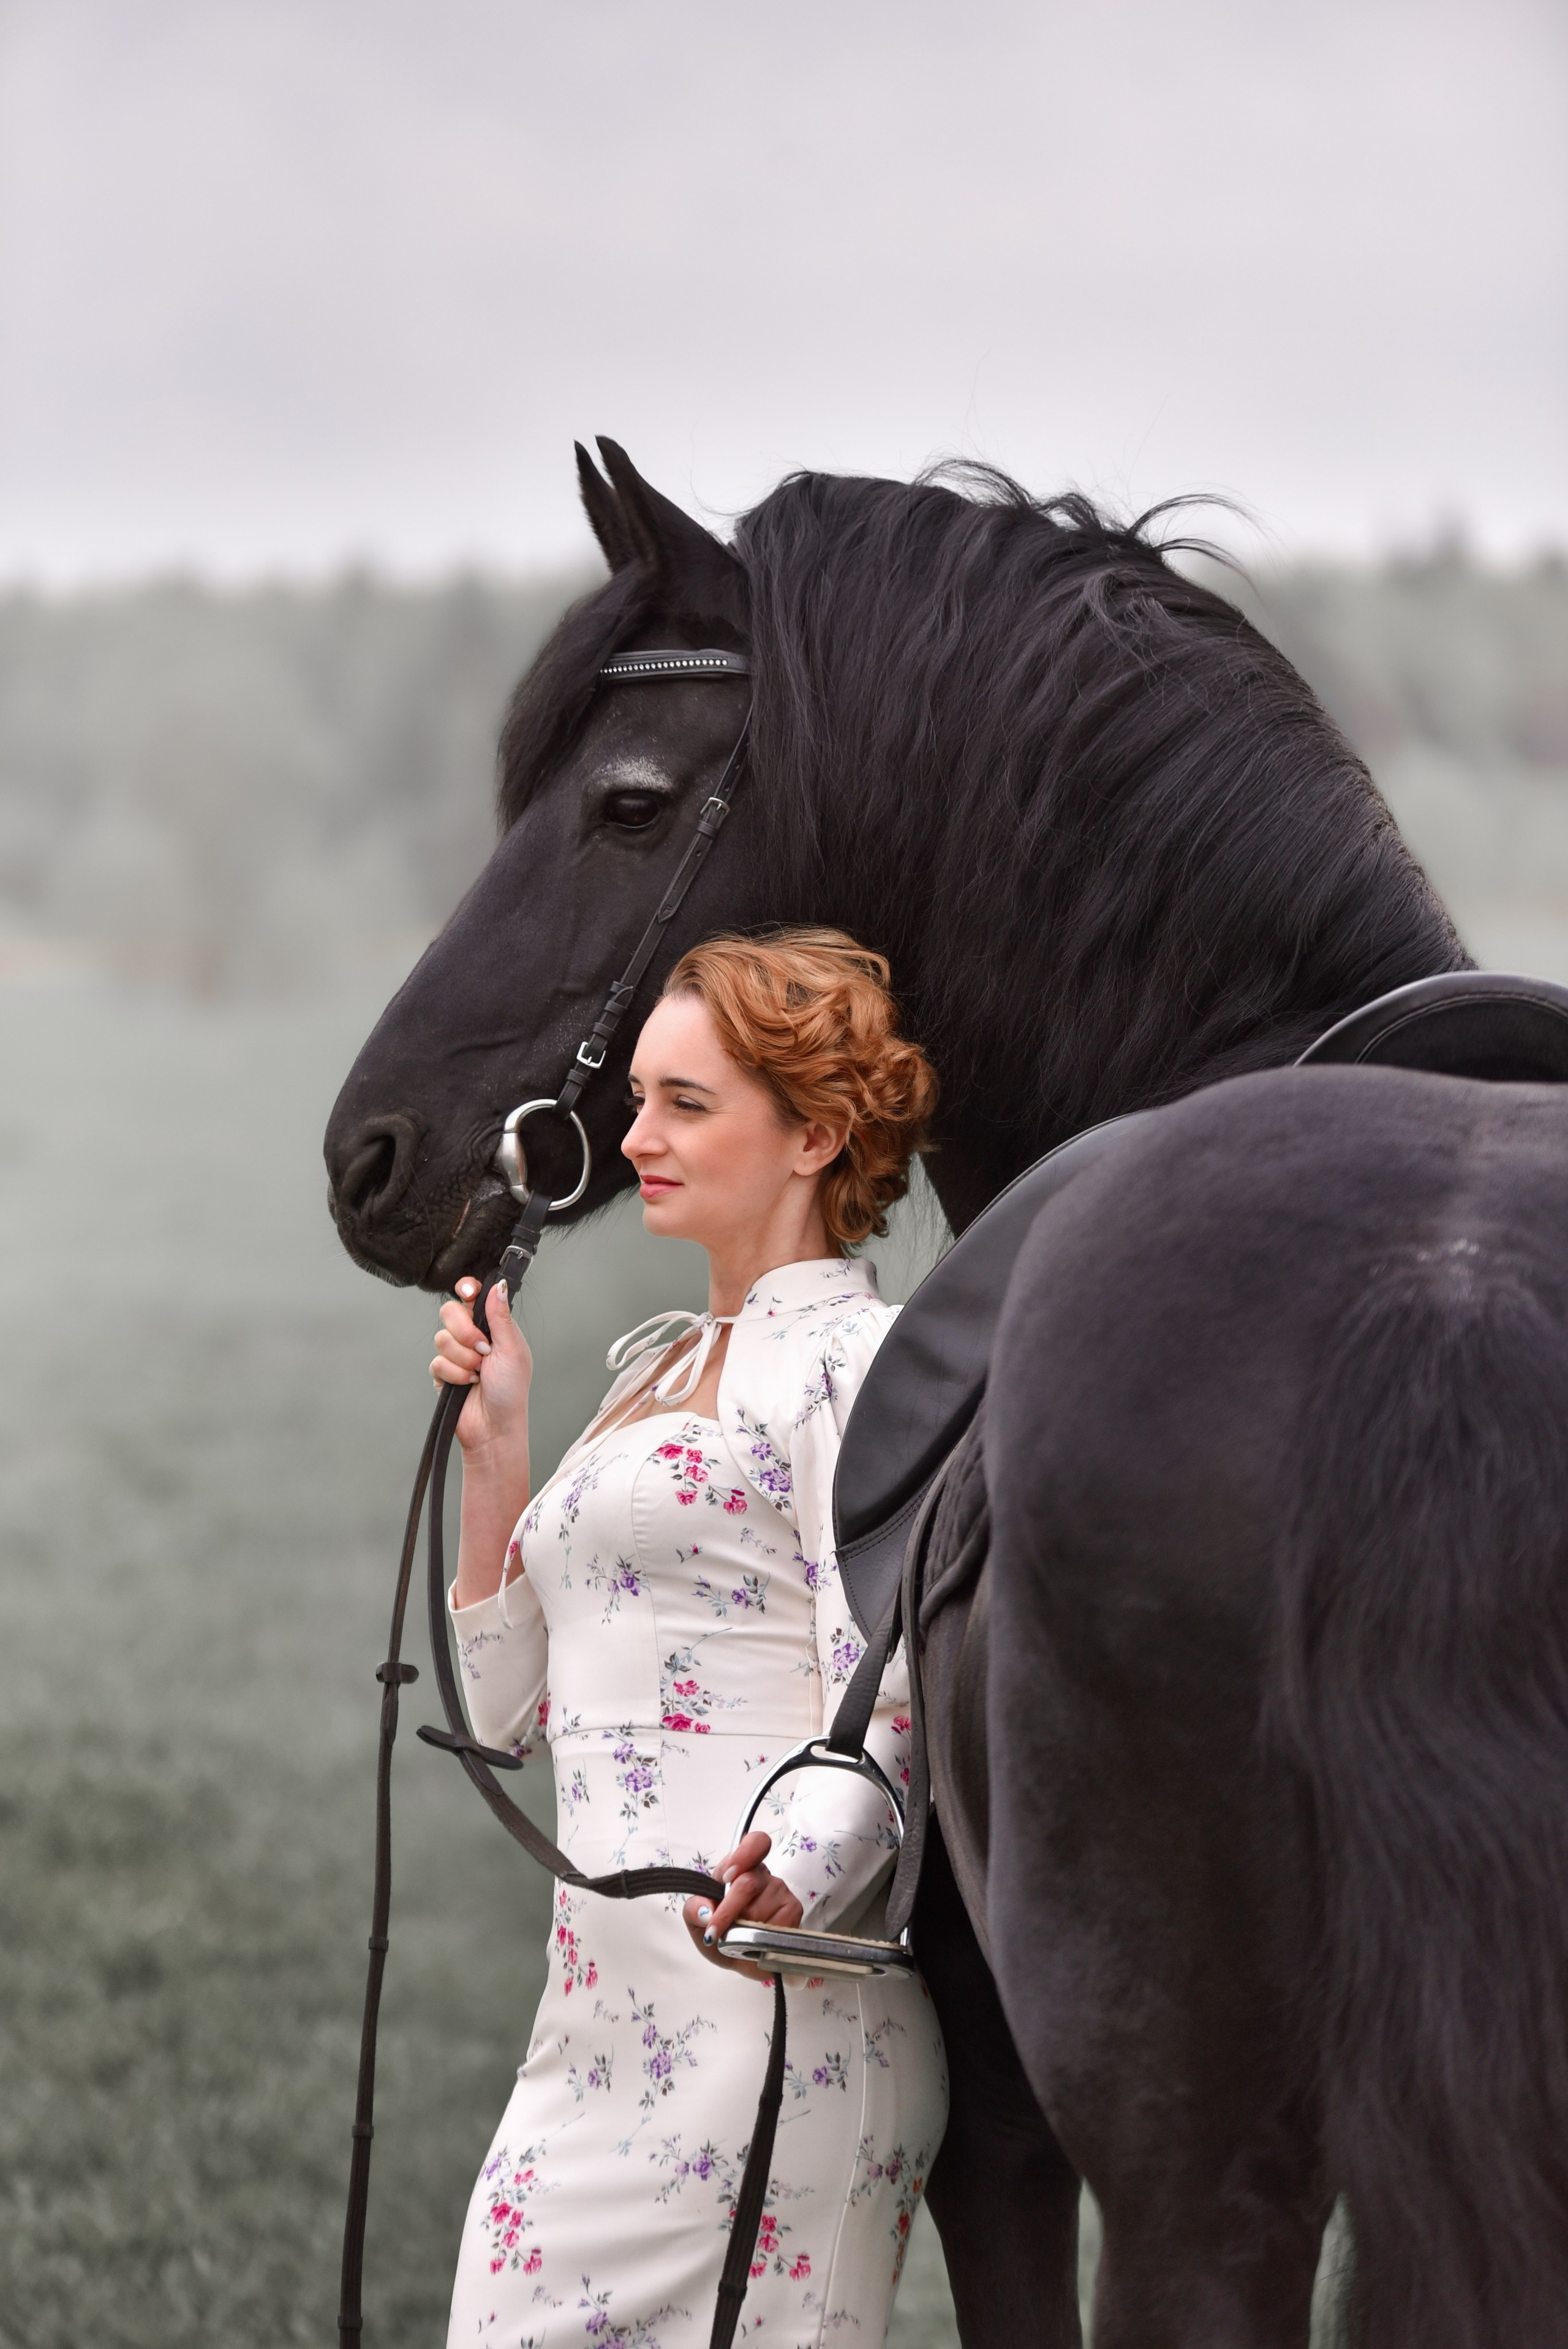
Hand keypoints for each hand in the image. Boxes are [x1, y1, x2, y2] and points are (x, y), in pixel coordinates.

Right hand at [432, 1275, 533, 1460]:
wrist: (494, 1426)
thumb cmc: (511, 1390)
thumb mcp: (512, 1349)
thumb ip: (501, 1316)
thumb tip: (499, 1285)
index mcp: (492, 1326)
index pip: (472, 1296)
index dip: (466, 1289)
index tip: (466, 1292)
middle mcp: (472, 1336)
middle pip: (449, 1311)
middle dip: (465, 1331)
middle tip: (483, 1349)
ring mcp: (456, 1354)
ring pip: (441, 1338)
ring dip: (463, 1358)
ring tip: (478, 1373)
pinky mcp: (442, 1372)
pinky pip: (436, 1362)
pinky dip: (454, 1374)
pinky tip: (467, 1383)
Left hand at [682, 1831, 804, 1987]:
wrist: (740, 1960)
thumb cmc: (720, 1934)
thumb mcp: (697, 1923)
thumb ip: (694, 1911)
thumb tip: (705, 1911)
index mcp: (739, 1866)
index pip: (754, 1842)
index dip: (744, 1854)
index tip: (727, 1877)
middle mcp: (762, 1874)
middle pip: (748, 1883)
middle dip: (728, 1911)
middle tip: (714, 1932)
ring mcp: (780, 1890)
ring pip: (758, 1910)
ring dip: (743, 1930)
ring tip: (738, 1939)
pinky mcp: (793, 1910)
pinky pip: (774, 1925)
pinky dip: (760, 1940)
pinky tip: (756, 1943)